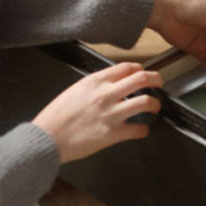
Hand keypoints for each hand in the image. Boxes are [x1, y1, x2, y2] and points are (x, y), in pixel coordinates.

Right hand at [33, 63, 162, 163]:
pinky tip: (140, 130)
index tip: (144, 74)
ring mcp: (111, 114)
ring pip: (146, 101)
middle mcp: (106, 94)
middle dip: (156, 80)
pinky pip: (139, 129)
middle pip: (142, 79)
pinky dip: (143, 130)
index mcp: (95, 81)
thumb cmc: (56, 116)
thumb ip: (96, 85)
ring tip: (154, 107)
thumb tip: (114, 84)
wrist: (46, 138)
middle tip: (159, 84)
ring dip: (155, 104)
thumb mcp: (75, 90)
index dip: (140, 69)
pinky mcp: (113, 133)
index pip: (127, 67)